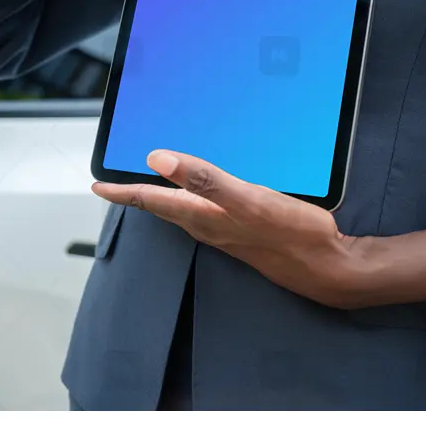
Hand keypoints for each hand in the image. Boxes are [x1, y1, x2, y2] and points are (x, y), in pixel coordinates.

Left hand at [91, 150, 368, 308]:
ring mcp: (227, 231)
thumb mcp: (247, 200)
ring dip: (164, 197)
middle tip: (117, 182)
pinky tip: (203, 191)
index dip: (123, 192)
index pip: (152, 201)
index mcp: (203, 216)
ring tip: (150, 183)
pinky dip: (193, 198)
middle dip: (138, 194)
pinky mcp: (245, 230)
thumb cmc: (290, 234)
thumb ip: (204, 179)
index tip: (97, 184)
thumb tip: (157, 159)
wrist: (328, 266)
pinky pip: (207, 211)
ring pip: (183, 212)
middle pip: (163, 208)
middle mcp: (209, 226)